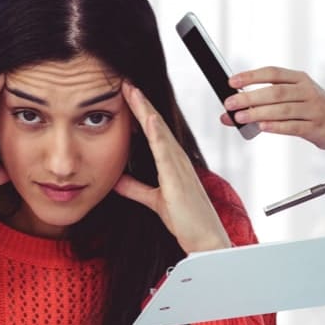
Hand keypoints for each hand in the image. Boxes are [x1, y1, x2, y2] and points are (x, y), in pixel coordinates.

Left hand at [113, 82, 230, 253]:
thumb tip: (118, 180)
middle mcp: (178, 160)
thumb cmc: (187, 220)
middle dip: (142, 103)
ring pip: (160, 132)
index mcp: (172, 163)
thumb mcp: (154, 201)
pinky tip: (150, 120)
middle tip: (126, 83)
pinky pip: (166, 153)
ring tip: (133, 92)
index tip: (127, 95)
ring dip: (147, 111)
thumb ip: (136, 189)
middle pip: (157, 125)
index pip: (153, 132)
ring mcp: (180, 167)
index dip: (141, 112)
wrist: (205, 240)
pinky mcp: (178, 179)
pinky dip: (158, 135)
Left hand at [223, 67, 324, 151]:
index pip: (273, 73)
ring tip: (240, 117)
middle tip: (230, 103)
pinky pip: (293, 126)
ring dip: (258, 113)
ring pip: (283, 109)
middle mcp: (307, 91)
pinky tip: (262, 127)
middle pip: (275, 92)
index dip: (251, 76)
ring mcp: (313, 109)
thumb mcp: (293, 99)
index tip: (232, 82)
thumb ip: (263, 104)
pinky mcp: (316, 127)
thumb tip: (228, 114)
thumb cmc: (313, 109)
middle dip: (250, 97)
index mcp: (299, 79)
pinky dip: (276, 126)